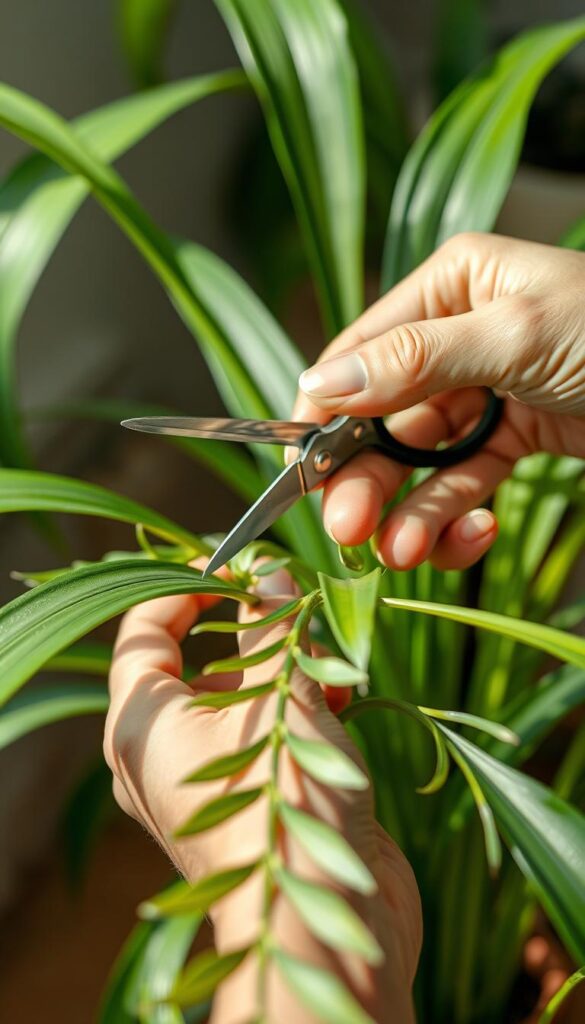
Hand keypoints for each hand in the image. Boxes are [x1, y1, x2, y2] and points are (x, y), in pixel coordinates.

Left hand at [104, 563, 421, 1023]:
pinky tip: (347, 695)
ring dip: (288, 664)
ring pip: (243, 693)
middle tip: (294, 600)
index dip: (184, 587)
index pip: (141, 631)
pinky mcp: (259, 795)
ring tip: (330, 655)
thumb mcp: (278, 691)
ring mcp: (212, 778)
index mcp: (140, 724)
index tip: (233, 563)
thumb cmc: (282, 797)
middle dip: (252, 626)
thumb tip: (267, 574)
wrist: (324, 915)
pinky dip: (304, 704)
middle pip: (197, 660)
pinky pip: (271, 729)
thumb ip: (271, 626)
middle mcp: (164, 753)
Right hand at [294, 234, 584, 570]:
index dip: (326, 414)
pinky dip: (456, 520)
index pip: (361, 355)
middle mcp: (455, 338)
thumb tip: (319, 383)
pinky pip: (464, 487)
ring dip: (407, 514)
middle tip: (347, 530)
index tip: (301, 470)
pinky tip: (470, 535)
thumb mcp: (517, 334)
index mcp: (449, 288)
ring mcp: (483, 395)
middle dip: (365, 479)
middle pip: (382, 420)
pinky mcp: (511, 442)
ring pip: (419, 466)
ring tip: (403, 553)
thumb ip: (417, 359)